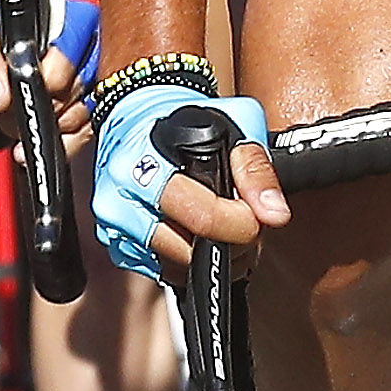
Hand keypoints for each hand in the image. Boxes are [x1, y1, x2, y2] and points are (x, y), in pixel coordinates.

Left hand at [0, 0, 97, 123]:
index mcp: (75, 13)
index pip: (61, 75)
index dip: (32, 95)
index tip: (8, 104)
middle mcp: (94, 33)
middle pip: (74, 96)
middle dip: (39, 112)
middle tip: (9, 113)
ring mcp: (98, 52)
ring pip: (86, 108)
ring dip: (55, 122)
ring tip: (23, 114)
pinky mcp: (97, 69)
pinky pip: (92, 109)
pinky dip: (70, 125)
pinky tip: (48, 123)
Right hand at [88, 72, 273, 285]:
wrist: (137, 121)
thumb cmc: (185, 120)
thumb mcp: (231, 125)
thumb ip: (255, 169)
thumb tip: (274, 215)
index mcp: (141, 165)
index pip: (201, 217)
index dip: (240, 222)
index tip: (254, 213)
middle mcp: (120, 201)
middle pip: (189, 252)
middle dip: (229, 244)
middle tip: (243, 222)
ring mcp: (116, 230)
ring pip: (177, 268)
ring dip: (210, 257)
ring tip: (224, 228)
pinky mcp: (120, 251)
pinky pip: (163, 270)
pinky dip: (188, 260)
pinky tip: (198, 234)